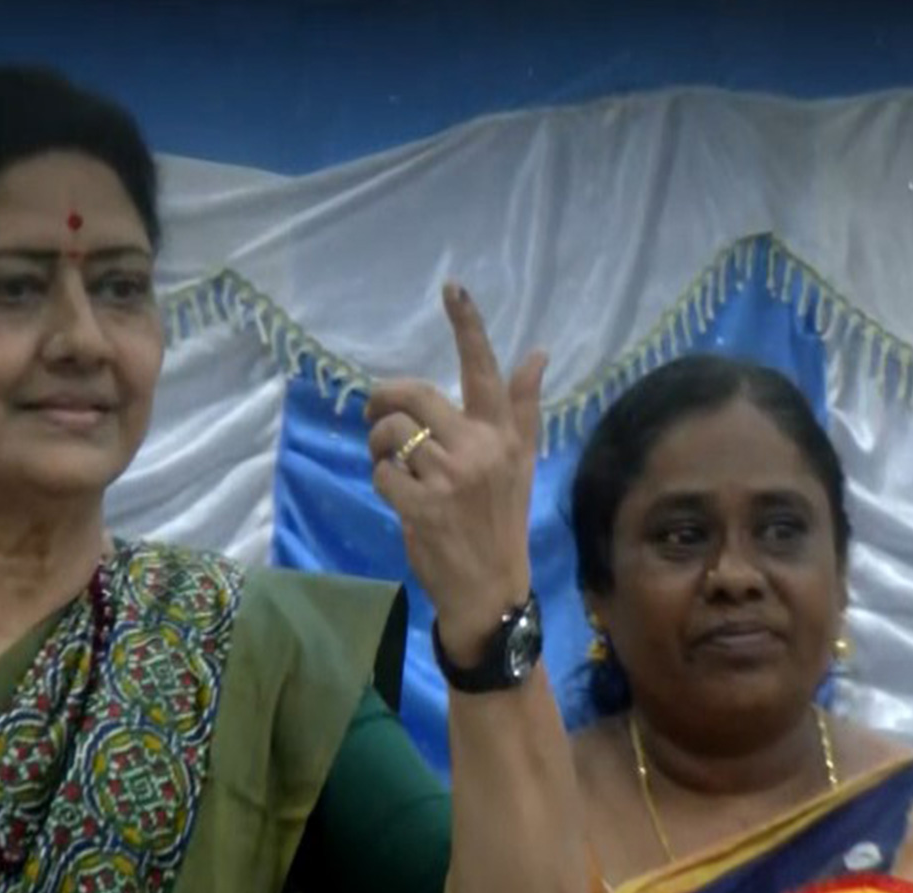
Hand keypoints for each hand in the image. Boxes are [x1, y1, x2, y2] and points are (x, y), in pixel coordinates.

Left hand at [365, 283, 546, 665]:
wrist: (490, 587)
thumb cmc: (501, 521)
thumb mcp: (521, 463)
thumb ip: (524, 408)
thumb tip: (537, 353)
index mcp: (501, 434)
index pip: (484, 370)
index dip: (467, 325)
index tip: (451, 286)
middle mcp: (478, 449)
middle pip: (413, 395)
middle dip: (382, 400)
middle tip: (375, 415)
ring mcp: (449, 478)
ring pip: (392, 435)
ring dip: (379, 448)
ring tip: (391, 465)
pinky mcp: (421, 507)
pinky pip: (383, 473)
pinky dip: (381, 480)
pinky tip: (397, 494)